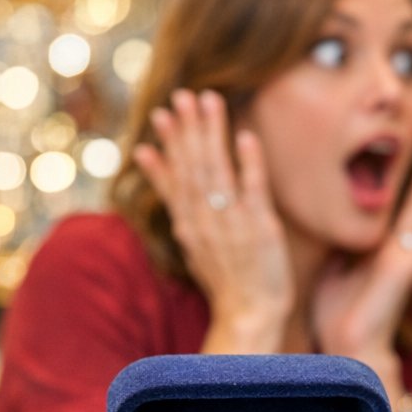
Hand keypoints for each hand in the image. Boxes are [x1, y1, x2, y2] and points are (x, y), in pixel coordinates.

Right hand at [133, 90, 292, 350]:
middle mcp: (206, 220)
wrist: (248, 316)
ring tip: (209, 102)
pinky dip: (250, 163)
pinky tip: (247, 136)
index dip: (170, 143)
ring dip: (213, 135)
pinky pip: (254, 190)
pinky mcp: (260, 229)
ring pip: (218, 171)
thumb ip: (173, 198)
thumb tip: (150, 157)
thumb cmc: (225, 278)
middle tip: (183, 95)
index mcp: (189, 222)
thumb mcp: (190, 238)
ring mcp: (233, 223)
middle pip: (194, 167)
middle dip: (188, 129)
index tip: (162, 113)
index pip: (176, 176)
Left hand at [311, 162, 411, 375]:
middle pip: (408, 216)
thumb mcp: (330, 278)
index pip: (385, 223)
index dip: (388, 202)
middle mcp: (391, 257)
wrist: (349, 349)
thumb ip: (337, 256)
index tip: (390, 178)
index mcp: (373, 259)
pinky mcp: (406, 269)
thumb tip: (334, 238)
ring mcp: (401, 262)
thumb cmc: (339, 321)